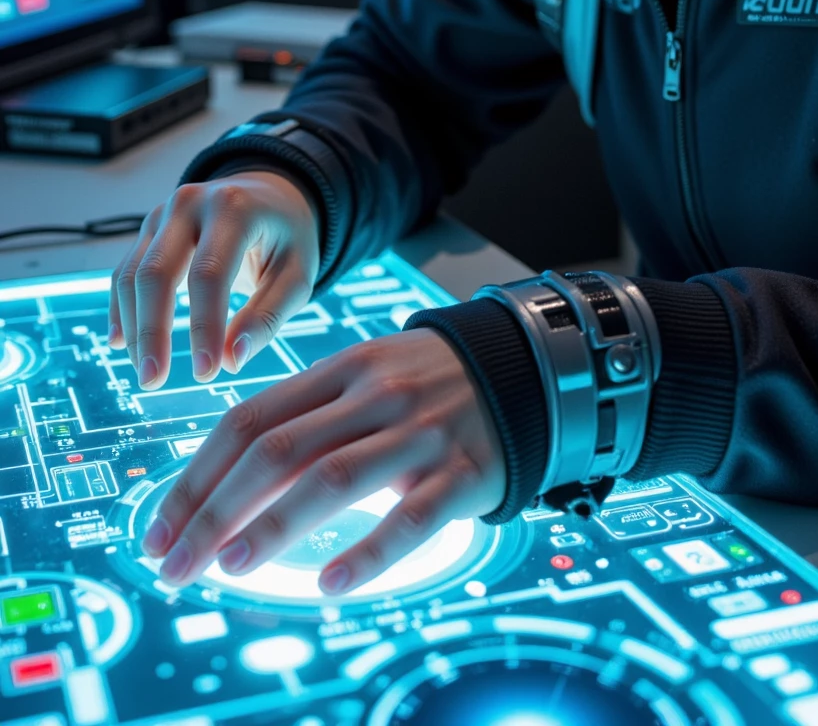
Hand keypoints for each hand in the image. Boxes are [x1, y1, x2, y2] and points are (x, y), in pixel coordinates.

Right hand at [108, 171, 318, 388]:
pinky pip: (125, 271)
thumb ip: (269, 315)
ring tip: (147, 372)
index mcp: (234, 208)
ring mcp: (164, 213)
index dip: (204, 326)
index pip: (209, 274)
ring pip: (133, 275)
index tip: (206, 373)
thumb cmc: (287, 237)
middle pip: (157, 272)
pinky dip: (121, 308)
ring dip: (135, 328)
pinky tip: (122, 344)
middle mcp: (191, 203)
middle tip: (154, 381)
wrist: (269, 195)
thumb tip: (233, 360)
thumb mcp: (298, 273)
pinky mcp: (149, 229)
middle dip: (152, 332)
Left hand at [141, 328, 506, 594]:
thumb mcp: (361, 377)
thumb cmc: (423, 384)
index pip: (249, 421)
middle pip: (277, 451)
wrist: (525, 367)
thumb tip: (220, 481)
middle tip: (176, 564)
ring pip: (333, 477)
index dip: (196, 477)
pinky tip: (329, 583)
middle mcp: (373, 397)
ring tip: (230, 566)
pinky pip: (410, 518)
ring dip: (273, 525)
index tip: (160, 529)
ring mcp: (419, 435)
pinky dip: (367, 552)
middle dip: (215, 511)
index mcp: (340, 371)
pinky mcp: (463, 475)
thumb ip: (301, 416)